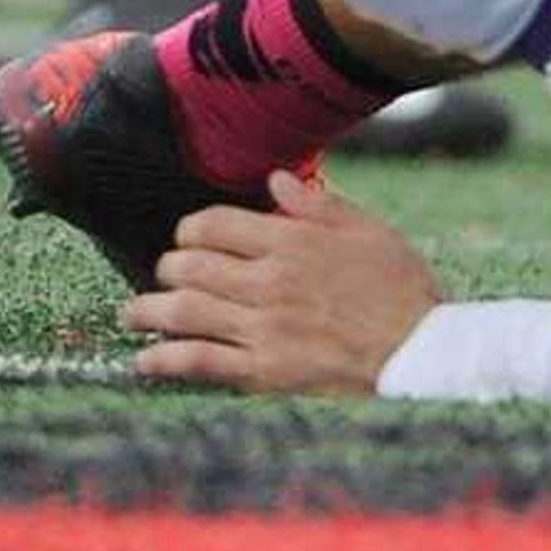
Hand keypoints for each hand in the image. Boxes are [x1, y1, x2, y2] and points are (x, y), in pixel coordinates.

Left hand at [125, 169, 437, 396]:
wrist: (417, 351)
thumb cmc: (399, 287)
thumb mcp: (369, 229)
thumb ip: (317, 205)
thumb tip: (275, 179)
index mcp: (292, 242)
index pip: (216, 225)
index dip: (191, 229)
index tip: (188, 237)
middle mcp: (268, 281)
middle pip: (191, 266)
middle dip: (168, 266)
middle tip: (165, 272)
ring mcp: (262, 328)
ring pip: (185, 311)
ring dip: (149, 310)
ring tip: (133, 314)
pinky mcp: (262, 371)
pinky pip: (199, 362)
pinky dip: (165, 359)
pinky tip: (145, 359)